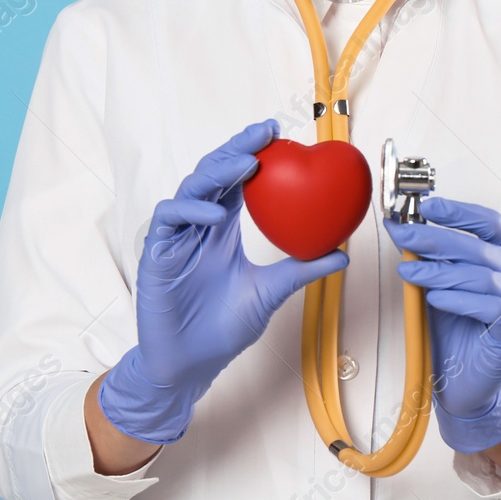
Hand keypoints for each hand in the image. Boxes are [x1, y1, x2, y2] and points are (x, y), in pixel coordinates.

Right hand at [98, 119, 348, 442]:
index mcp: (222, 229)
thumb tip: (344, 253)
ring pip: (190, 189)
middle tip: (264, 134)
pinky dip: (191, 211)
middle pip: (213, 174)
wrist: (190, 366)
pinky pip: (169, 219)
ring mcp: (176, 237)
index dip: (253, 153)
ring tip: (246, 165)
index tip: (279, 134)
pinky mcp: (156, 254)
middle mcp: (198, 226)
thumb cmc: (224, 329)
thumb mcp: (271, 293)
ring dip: (217, 172)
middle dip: (236, 149)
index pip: (237, 180)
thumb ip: (302, 269)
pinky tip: (216, 214)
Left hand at [385, 196, 500, 453]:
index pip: (489, 223)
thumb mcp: (445, 284)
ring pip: (479, 277)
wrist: (470, 380)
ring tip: (408, 270)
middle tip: (403, 234)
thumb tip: (404, 227)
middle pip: (478, 248)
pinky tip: (434, 298)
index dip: (459, 211)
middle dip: (435, 238)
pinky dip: (457, 300)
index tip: (427, 205)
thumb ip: (436, 259)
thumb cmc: (459, 328)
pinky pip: (486, 307)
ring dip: (439, 271)